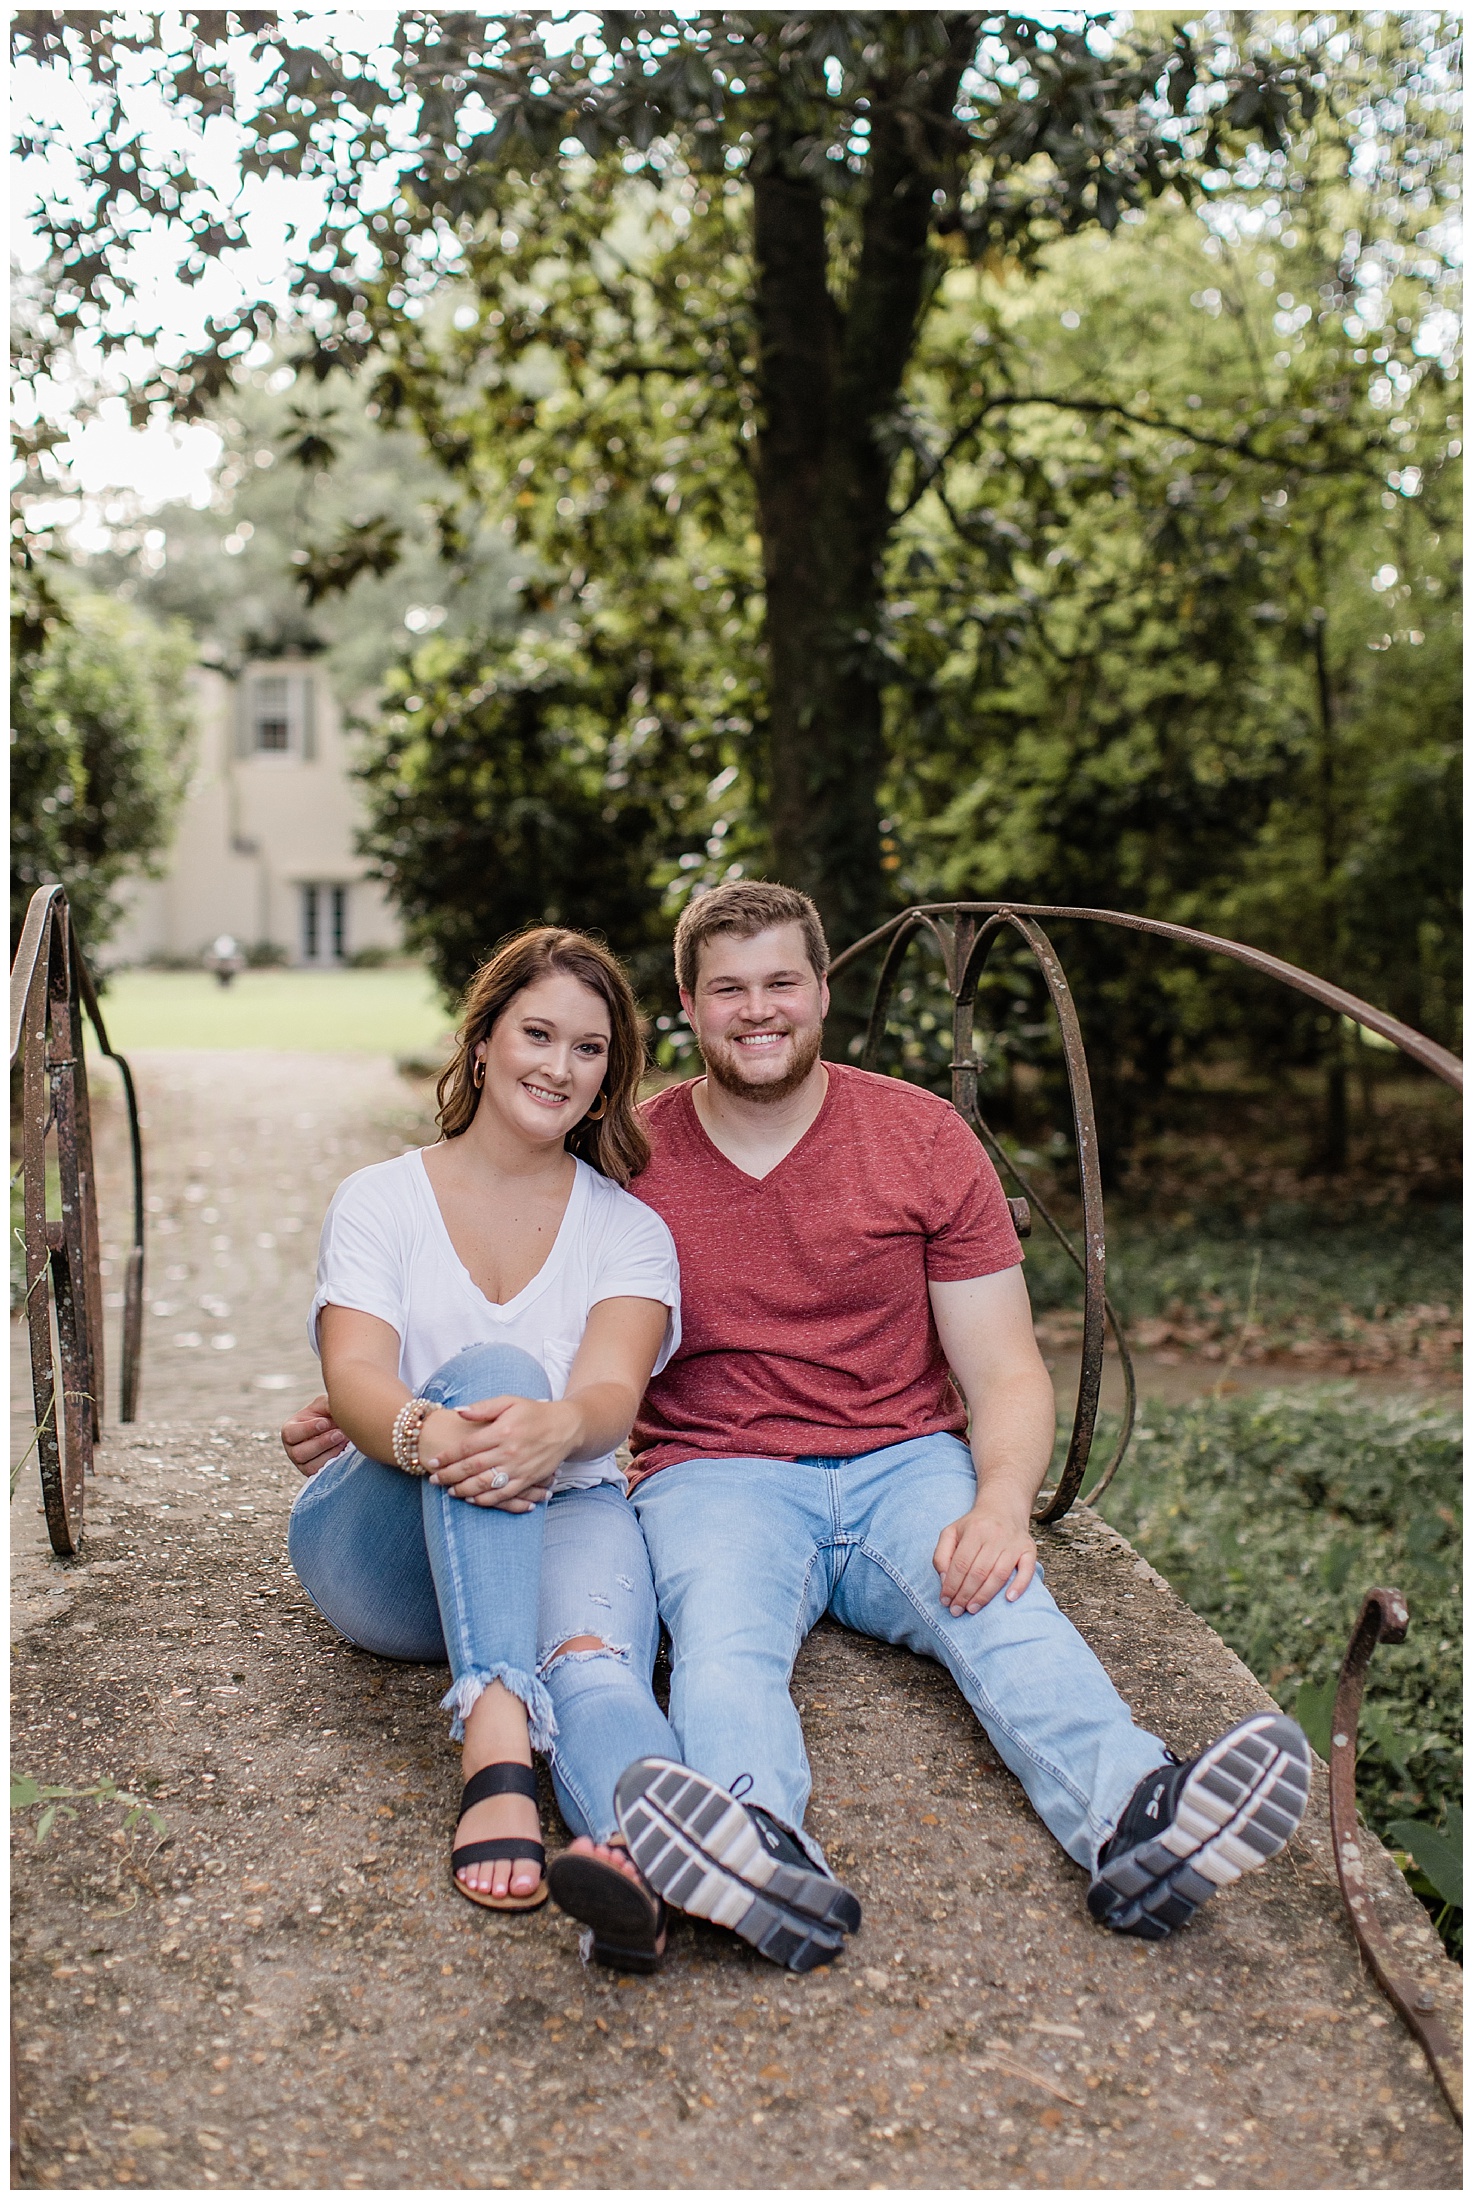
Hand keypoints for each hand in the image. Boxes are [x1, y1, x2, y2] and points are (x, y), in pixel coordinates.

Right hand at [281, 1395, 349, 1476]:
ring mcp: (302, 1464)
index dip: (308, 1429)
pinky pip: (322, 1473)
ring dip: (329, 1452)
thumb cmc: (328, 1414)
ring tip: (344, 1439)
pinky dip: (334, 1461)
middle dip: (321, 1443)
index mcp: (290, 1431)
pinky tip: (345, 1449)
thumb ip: (326, 1404)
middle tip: (339, 1433)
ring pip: (311, 1465)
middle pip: (299, 1453)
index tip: (326, 1422)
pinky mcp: (315, 1473)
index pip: (290, 1434)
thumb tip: (335, 1405)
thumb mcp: (324, 1405)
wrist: (340, 1429)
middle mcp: (293, 1449)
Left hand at [421, 1395, 581, 1508]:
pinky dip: (487, 1500)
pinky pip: (504, 1495)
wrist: (566, 1427)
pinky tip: (473, 1499)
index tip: (432, 1461)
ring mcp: (519, 1468)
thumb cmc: (534, 1412)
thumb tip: (458, 1412)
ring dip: (464, 1490)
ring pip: (485, 1485)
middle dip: (449, 1475)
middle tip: (434, 1479)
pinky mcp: (528, 1480)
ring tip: (450, 1491)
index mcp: (502, 1431)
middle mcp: (510, 1451)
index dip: (447, 1456)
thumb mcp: (509, 1401)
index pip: (467, 1447)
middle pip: (472, 1468)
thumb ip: (483, 1407)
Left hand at [933, 1501, 1036, 1615]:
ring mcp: (1014, 1543)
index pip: (960, 1563)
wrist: (1004, 1508)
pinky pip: (1027, 1570)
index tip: (945, 1601)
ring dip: (984, 1596)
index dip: (951, 1585)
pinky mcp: (1029, 1549)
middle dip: (965, 1594)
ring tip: (972, 1609)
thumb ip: (941, 1555)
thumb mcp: (951, 1532)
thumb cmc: (974, 1526)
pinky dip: (1020, 1585)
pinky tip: (1009, 1599)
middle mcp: (996, 1535)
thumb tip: (944, 1580)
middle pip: (978, 1571)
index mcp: (974, 1530)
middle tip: (956, 1610)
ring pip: (999, 1574)